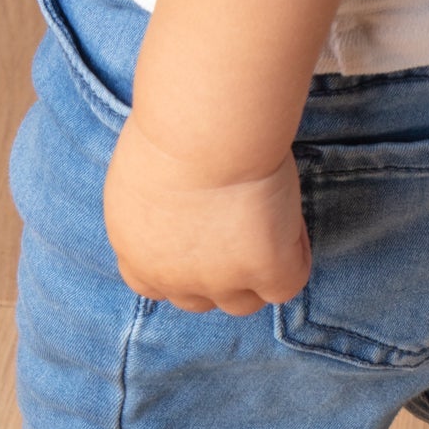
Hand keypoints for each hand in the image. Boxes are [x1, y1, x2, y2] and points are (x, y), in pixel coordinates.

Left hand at [103, 112, 311, 315]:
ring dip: (256, 276)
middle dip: (216, 274)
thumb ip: (159, 211)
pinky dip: (293, 257)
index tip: (199, 235)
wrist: (205, 125)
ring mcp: (220, 281)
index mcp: (135, 252)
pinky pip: (286, 284)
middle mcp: (173, 277)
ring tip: (268, 225)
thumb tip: (190, 210)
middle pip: (199, 302)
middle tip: (236, 227)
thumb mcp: (143, 176)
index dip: (179, 265)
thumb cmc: (172, 126)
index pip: (152, 286)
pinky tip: (289, 222)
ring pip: (244, 303)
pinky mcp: (264, 272)